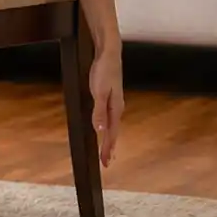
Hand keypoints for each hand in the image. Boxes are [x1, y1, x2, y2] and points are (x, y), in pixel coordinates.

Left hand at [87, 50, 123, 167]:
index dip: (107, 148)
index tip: (105, 163)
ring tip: (107, 150)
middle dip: (109, 147)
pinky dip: (107, 127)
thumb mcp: (99, 92)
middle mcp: (117, 108)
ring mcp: (114, 102)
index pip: (111, 134)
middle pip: (113, 132)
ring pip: (112, 125)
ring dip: (109, 139)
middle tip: (106, 162)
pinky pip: (108, 117)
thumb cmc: (104, 71)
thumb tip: (100, 131)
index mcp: (116, 109)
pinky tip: (104, 128)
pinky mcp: (109, 97)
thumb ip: (99, 112)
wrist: (110, 53)